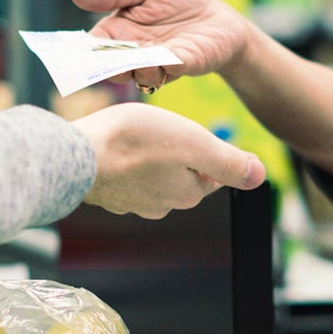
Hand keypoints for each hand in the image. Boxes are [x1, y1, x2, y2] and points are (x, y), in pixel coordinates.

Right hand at [70, 0, 252, 87]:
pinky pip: (169, 69)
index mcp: (118, 33)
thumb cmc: (178, 0)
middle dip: (108, 66)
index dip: (84, 52)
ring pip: (138, 75)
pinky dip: (164, 66)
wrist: (219, 17)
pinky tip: (164, 58)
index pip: (93, 47)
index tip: (79, 51)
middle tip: (107, 59)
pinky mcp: (183, 65)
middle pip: (111, 67)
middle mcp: (133, 55)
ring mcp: (158, 64)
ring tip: (141, 58)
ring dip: (137, 69)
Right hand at [72, 102, 266, 218]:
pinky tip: (114, 147)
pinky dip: (124, 162)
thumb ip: (228, 162)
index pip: (210, 172)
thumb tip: (260, 176)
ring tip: (135, 134)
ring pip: (152, 175)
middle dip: (176, 152)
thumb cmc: (133, 143)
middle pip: (182, 174)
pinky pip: (125, 176)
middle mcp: (161, 206)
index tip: (184, 130)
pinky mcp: (105, 195)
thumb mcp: (194, 144)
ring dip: (148, 156)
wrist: (73, 156)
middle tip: (160, 128)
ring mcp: (130, 203)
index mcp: (187, 194)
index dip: (202, 145)